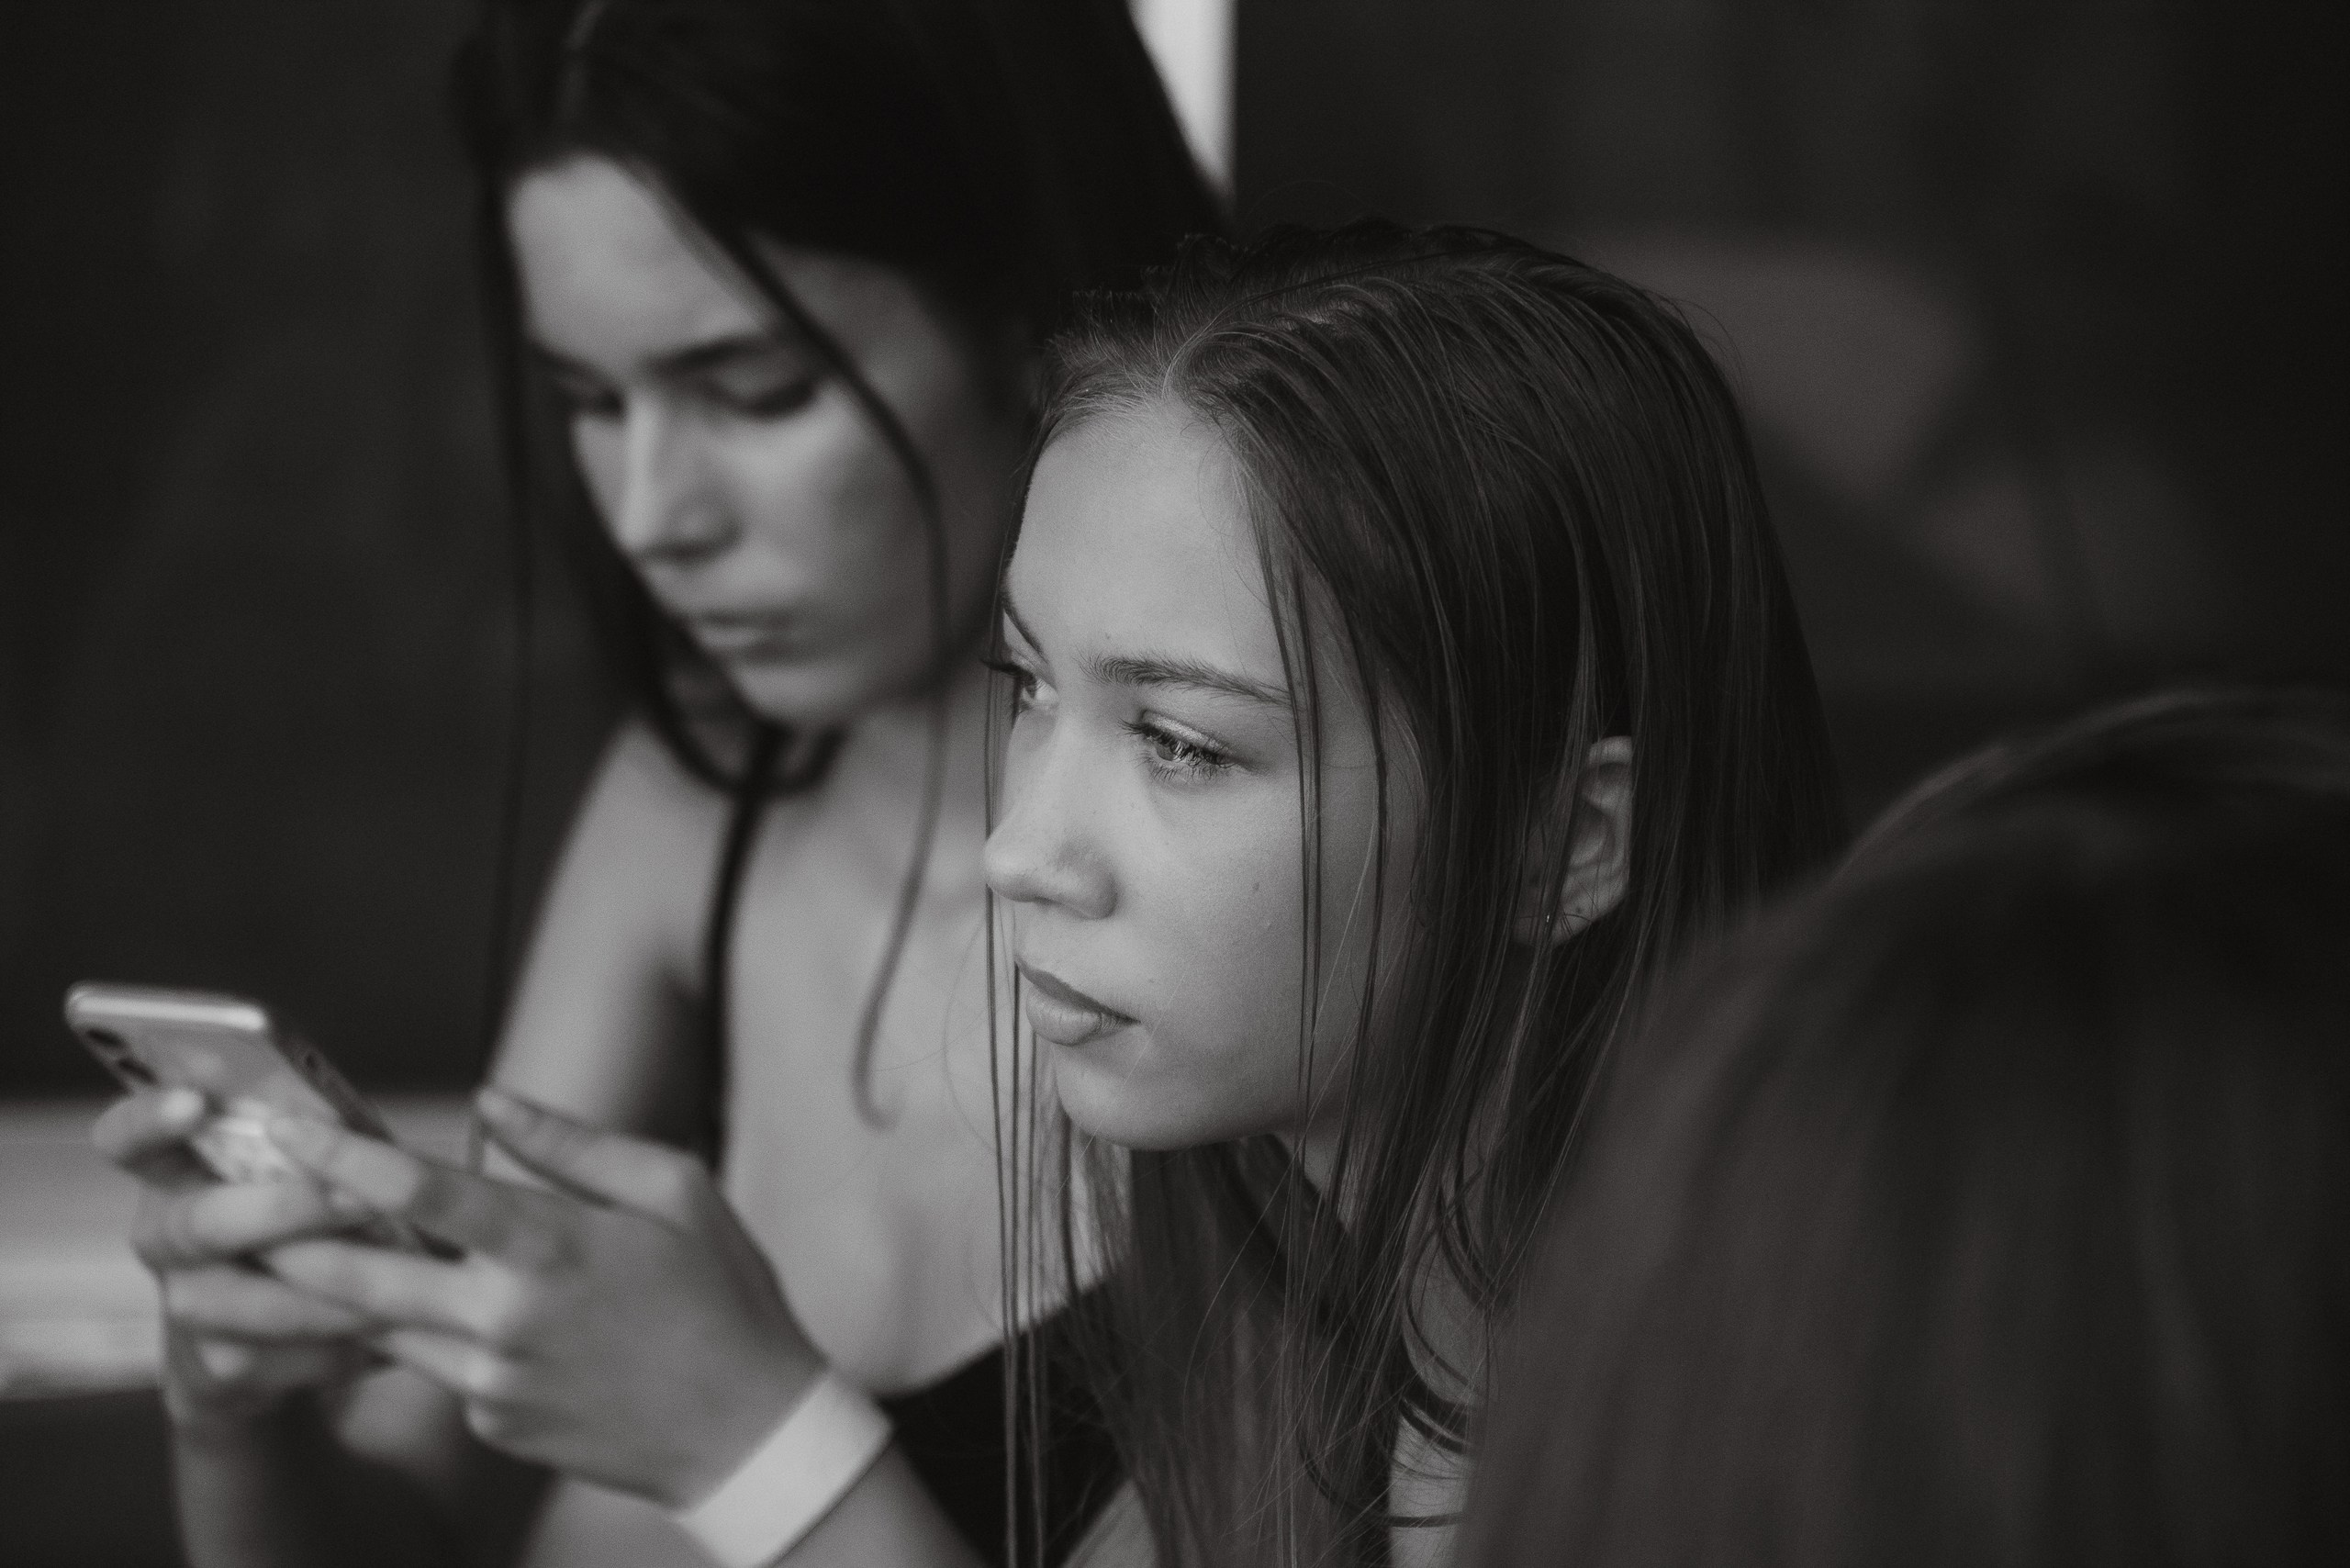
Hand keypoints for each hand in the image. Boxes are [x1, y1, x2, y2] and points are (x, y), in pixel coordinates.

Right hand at [91, 1089, 378, 1431]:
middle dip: (286, 1210)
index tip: (194, 1103)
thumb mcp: (297, 1173)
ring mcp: (185, 1305)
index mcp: (176, 1172)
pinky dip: (351, 1337)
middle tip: (359, 1199)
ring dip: (334, 1287)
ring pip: (252, 1300)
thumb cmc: (300, 1225)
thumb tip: (348, 1125)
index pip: (128, 1137)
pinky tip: (396, 1322)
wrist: (266, 1347)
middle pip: (199, 1224)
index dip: (148, 1120)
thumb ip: (308, 1143)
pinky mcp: (219, 1367)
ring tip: (404, 1271)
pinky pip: (293, 1353)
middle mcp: (164, 1237)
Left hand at [261, 1088, 823, 1507]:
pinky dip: (414, 1333)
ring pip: (380, 1328)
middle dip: (283, 1240)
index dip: (344, 1156)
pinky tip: (407, 1309)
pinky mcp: (490, 1423)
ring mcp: (490, 1382)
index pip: (423, 1193)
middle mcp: (505, 1319)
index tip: (288, 1127)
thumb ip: (573, 1145)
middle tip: (219, 1210)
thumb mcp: (676, 1191)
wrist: (747, 1433)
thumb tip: (490, 1105)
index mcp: (552, 1248)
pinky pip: (434, 1366)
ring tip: (258, 1259)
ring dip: (318, 1293)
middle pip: (362, 1275)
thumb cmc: (723, 1298)